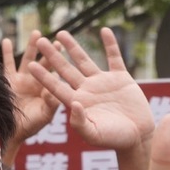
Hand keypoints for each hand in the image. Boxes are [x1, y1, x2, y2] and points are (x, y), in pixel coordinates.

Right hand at [1, 30, 55, 158]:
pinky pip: (7, 65)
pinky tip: (7, 41)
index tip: (65, 48)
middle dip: (50, 51)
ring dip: (31, 47)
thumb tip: (53, 90)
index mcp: (48, 90)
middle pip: (45, 63)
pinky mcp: (8, 81)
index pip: (57, 73)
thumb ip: (50, 103)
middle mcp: (37, 83)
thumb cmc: (30, 127)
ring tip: (36, 33)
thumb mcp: (44, 116)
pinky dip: (6, 54)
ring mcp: (22, 81)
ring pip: (28, 60)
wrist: (9, 133)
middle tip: (55, 40)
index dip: (60, 61)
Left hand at [28, 28, 154, 154]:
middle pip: (66, 69)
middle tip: (40, 40)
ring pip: (85, 60)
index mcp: (78, 103)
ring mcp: (103, 82)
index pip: (56, 87)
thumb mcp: (94, 135)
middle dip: (53, 56)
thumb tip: (74, 104)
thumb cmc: (114, 139)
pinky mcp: (120, 78)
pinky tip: (105, 30)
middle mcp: (87, 90)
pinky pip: (114, 58)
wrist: (138, 136)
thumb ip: (80, 123)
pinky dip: (111, 44)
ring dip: (74, 46)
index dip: (44, 76)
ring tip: (61, 33)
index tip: (31, 64)